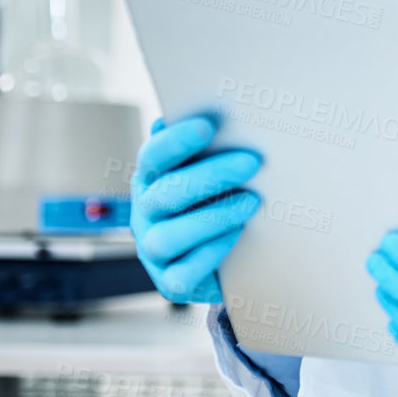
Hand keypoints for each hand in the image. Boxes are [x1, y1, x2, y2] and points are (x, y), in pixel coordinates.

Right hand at [130, 116, 262, 304]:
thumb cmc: (216, 204)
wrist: (225, 260)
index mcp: (151, 181)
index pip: (153, 158)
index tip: (208, 125)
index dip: (176, 142)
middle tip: (251, 162)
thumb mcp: (209, 176)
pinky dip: (210, 254)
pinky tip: (237, 235)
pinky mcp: (171, 282)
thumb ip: (206, 149)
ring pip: (168, 236)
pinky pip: (182, 273)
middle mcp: (145, 215)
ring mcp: (154, 251)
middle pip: (165, 193)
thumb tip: (202, 114)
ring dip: (212, 217)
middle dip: (209, 176)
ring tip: (252, 202)